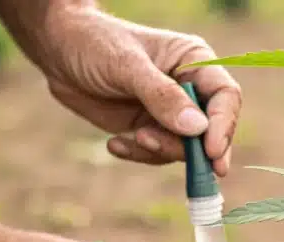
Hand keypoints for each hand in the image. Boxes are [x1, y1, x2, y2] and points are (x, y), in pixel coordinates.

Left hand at [38, 6, 240, 173]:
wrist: (57, 50)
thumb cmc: (94, 43)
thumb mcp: (127, 66)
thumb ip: (162, 96)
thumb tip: (197, 129)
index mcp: (194, 62)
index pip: (225, 96)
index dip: (223, 125)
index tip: (211, 152)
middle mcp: (188, 89)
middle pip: (210, 129)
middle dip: (192, 148)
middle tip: (170, 157)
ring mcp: (168, 112)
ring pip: (183, 148)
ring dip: (159, 150)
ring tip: (132, 138)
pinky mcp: (147, 128)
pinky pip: (155, 153)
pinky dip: (137, 154)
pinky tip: (114, 143)